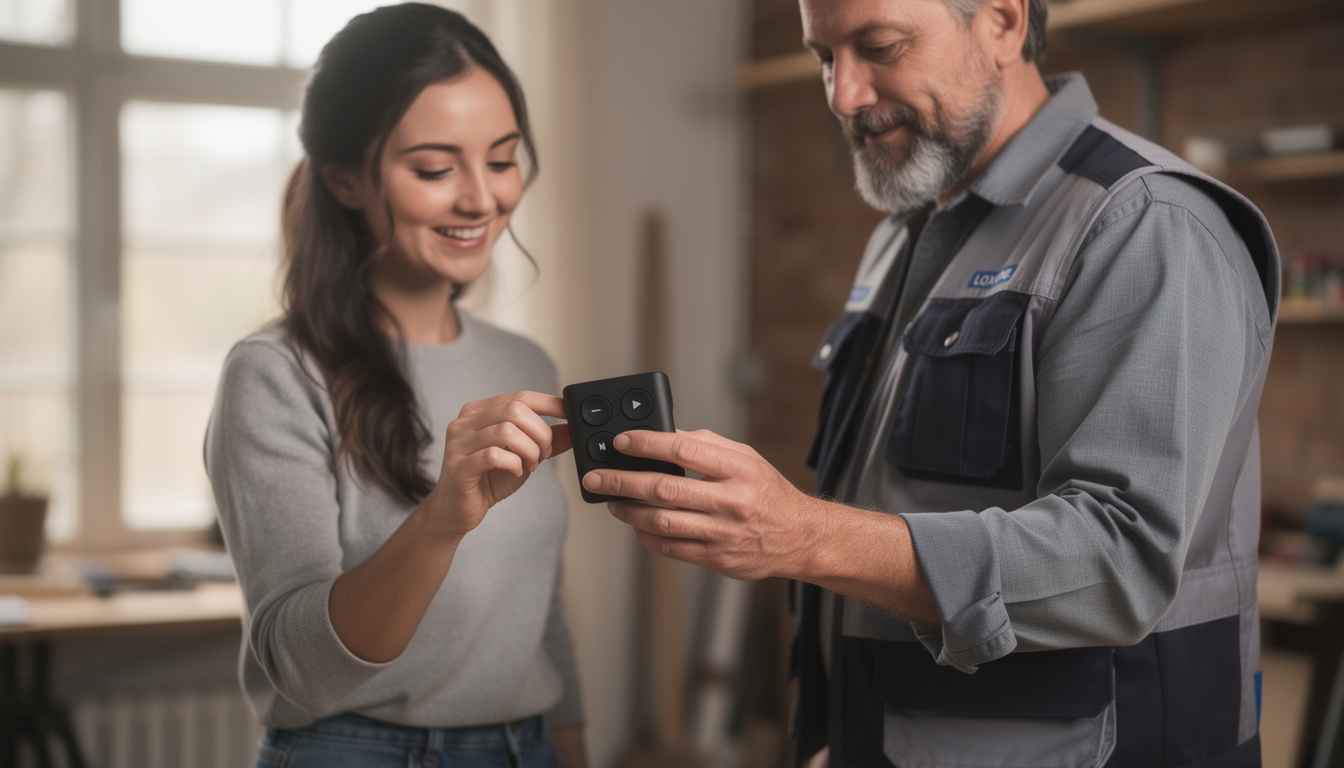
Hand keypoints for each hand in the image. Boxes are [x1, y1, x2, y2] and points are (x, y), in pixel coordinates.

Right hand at [427, 391, 571, 538]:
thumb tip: (571, 428)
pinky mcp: (458, 466)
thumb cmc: (487, 480)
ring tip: (530, 465)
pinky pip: (493, 455)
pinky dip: (513, 464)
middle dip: (539, 433)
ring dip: (528, 450)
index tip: (568, 412)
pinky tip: (515, 472)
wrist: (455, 510)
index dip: (548, 403)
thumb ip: (544, 441)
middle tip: (543, 454)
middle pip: (514, 410)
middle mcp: (466, 422)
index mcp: (480, 412)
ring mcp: (459, 443)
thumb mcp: (522, 456)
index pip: (519, 397)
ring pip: (506, 431)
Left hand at [582, 429, 824, 580]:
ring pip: (662, 522)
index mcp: (739, 469)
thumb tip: (666, 435)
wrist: (800, 537)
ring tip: (612, 502)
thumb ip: (707, 445)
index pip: (684, 449)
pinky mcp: (717, 559)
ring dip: (629, 511)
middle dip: (622, 481)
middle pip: (664, 488)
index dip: (647, 443)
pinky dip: (647, 537)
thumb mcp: (747, 458)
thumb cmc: (769, 493)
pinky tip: (637, 527)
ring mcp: (723, 533)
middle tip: (596, 478)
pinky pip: (671, 548)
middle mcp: (731, 501)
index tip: (621, 442)